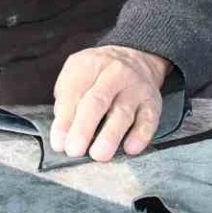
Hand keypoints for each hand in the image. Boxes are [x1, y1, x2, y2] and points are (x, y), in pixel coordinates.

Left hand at [50, 46, 171, 162]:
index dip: (65, 120)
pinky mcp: (152, 103)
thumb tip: (63, 135)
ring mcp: (136, 88)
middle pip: (98, 101)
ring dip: (110, 135)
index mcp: (90, 65)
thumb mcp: (76, 76)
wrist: (134, 57)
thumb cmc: (97, 75)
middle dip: (84, 127)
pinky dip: (141, 135)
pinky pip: (148, 120)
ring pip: (123, 112)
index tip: (59, 143)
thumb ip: (67, 102)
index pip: (74, 92)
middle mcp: (115, 73)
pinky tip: (131, 148)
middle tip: (74, 150)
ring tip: (98, 154)